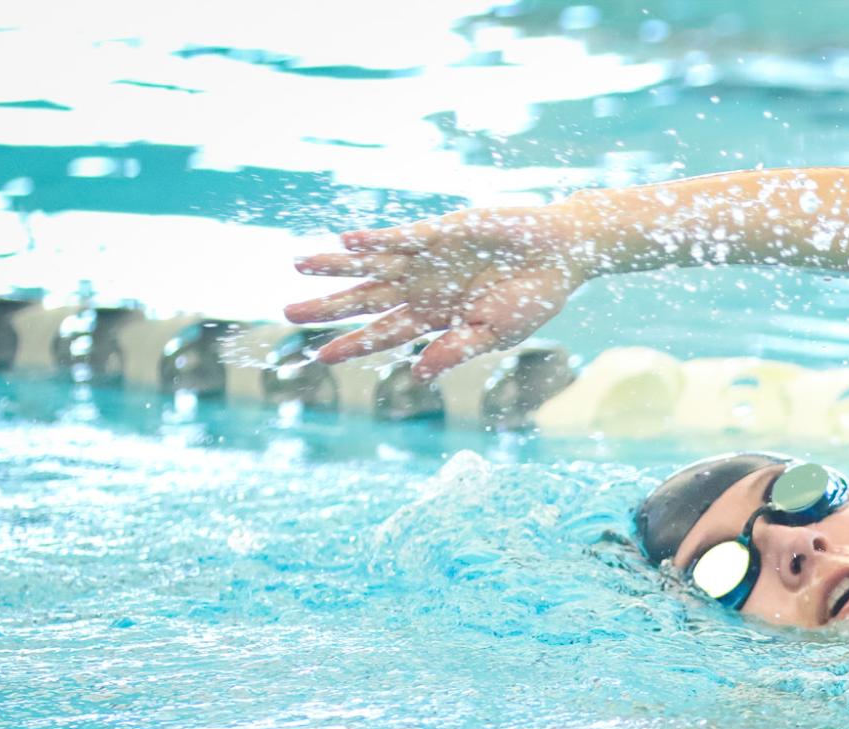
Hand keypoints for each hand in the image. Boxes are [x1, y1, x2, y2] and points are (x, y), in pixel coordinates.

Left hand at [285, 205, 583, 380]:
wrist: (562, 254)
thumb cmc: (534, 298)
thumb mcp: (497, 334)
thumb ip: (456, 351)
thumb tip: (416, 376)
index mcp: (437, 317)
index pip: (385, 333)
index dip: (352, 344)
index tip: (319, 356)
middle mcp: (424, 288)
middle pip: (367, 300)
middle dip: (329, 307)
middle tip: (287, 312)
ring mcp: (429, 259)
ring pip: (373, 264)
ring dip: (336, 265)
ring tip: (298, 264)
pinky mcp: (442, 232)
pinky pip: (402, 236)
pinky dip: (376, 239)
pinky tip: (347, 240)